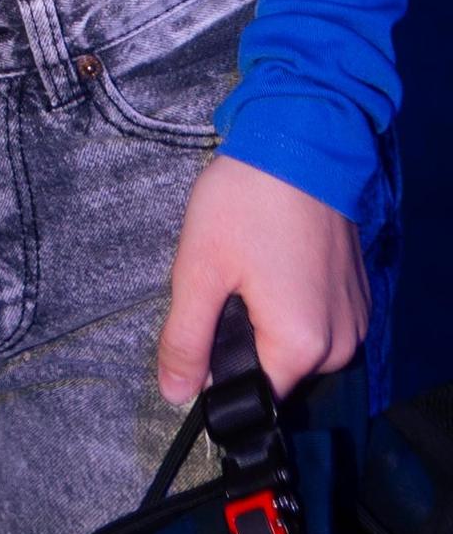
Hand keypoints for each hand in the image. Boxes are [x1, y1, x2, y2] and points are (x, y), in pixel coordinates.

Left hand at [157, 154, 368, 405]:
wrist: (301, 138)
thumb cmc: (246, 202)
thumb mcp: (199, 271)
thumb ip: (186, 341)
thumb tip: (176, 395)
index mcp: (302, 347)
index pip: (253, 394)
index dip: (218, 372)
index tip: (202, 329)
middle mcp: (340, 343)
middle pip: (276, 370)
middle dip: (241, 340)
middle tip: (224, 285)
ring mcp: (354, 317)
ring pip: (295, 345)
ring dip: (265, 320)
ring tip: (249, 268)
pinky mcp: (356, 293)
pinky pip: (316, 321)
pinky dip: (289, 304)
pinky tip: (273, 264)